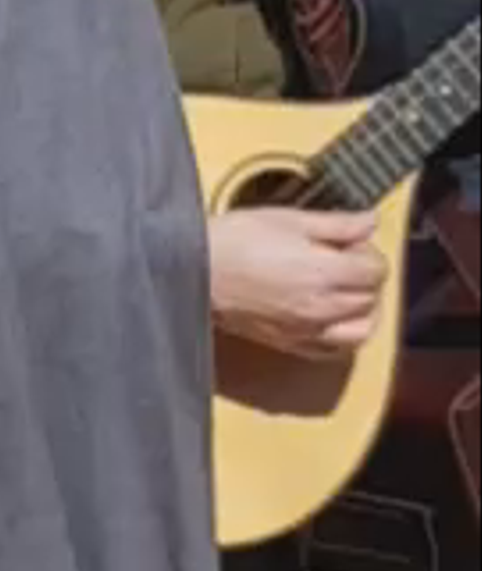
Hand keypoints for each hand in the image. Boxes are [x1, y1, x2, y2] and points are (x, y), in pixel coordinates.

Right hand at [207, 205, 386, 364]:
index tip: (352, 241)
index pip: (376, 270)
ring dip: (364, 311)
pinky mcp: (290, 343)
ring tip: (349, 292)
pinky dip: (344, 336)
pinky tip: (333, 319)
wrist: (193, 272)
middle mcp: (322, 307)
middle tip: (346, 259)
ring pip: (361, 330)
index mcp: (325, 272)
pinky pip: (334, 351)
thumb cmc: (234, 241)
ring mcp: (307, 329)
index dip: (369, 251)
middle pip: (371, 298)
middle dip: (367, 277)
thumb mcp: (288, 219)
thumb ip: (337, 224)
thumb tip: (370, 221)